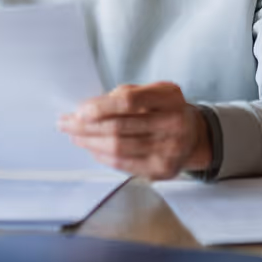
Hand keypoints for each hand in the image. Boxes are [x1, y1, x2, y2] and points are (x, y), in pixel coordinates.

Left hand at [58, 81, 210, 178]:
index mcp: (170, 98)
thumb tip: (87, 109)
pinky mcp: (162, 169)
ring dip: (90, 142)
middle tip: (66, 124)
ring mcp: (170, 149)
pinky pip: (124, 163)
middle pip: (119, 127)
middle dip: (86, 126)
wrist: (194, 135)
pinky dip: (103, 156)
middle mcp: (174, 124)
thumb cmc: (166, 109)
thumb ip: (125, 95)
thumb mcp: (153, 91)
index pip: (130, 101)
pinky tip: (92, 149)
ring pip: (118, 147)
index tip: (79, 110)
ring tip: (75, 136)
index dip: (101, 107)